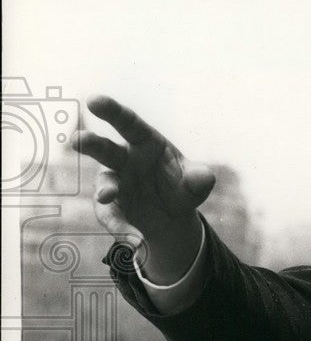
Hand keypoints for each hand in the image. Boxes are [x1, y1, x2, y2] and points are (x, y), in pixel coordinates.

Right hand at [71, 95, 214, 282]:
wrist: (174, 215)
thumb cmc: (182, 185)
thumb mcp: (196, 181)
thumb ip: (200, 177)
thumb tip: (204, 178)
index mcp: (145, 142)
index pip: (128, 123)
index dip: (111, 111)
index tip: (94, 100)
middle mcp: (125, 159)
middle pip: (105, 149)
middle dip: (91, 143)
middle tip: (77, 140)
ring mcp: (116, 183)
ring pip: (105, 183)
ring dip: (105, 190)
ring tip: (107, 197)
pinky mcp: (113, 209)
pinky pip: (113, 217)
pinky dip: (120, 228)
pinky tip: (132, 240)